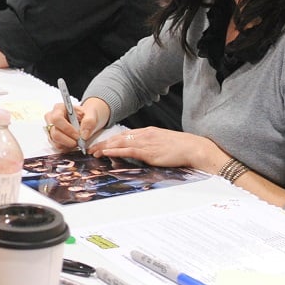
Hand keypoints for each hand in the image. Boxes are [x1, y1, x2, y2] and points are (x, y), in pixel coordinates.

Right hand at [44, 97, 110, 151]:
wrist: (86, 120)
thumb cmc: (86, 115)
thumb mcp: (91, 114)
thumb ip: (89, 121)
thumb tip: (84, 134)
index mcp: (59, 108)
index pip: (57, 119)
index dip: (67, 129)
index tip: (78, 135)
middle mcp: (51, 118)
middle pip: (54, 133)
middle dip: (68, 140)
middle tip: (79, 141)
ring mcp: (50, 129)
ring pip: (55, 141)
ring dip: (68, 145)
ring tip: (77, 142)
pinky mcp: (52, 138)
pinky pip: (57, 146)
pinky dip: (66, 148)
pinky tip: (73, 144)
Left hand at [89, 127, 225, 172]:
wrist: (193, 148)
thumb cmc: (180, 147)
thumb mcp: (162, 142)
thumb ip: (151, 145)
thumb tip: (142, 151)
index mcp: (148, 132)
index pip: (125, 135)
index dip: (111, 139)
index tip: (101, 143)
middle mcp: (144, 135)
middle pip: (119, 137)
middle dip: (103, 142)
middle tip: (91, 147)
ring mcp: (146, 143)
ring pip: (120, 143)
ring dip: (105, 147)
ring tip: (93, 152)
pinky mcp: (148, 152)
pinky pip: (128, 150)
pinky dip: (115, 150)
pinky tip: (106, 152)